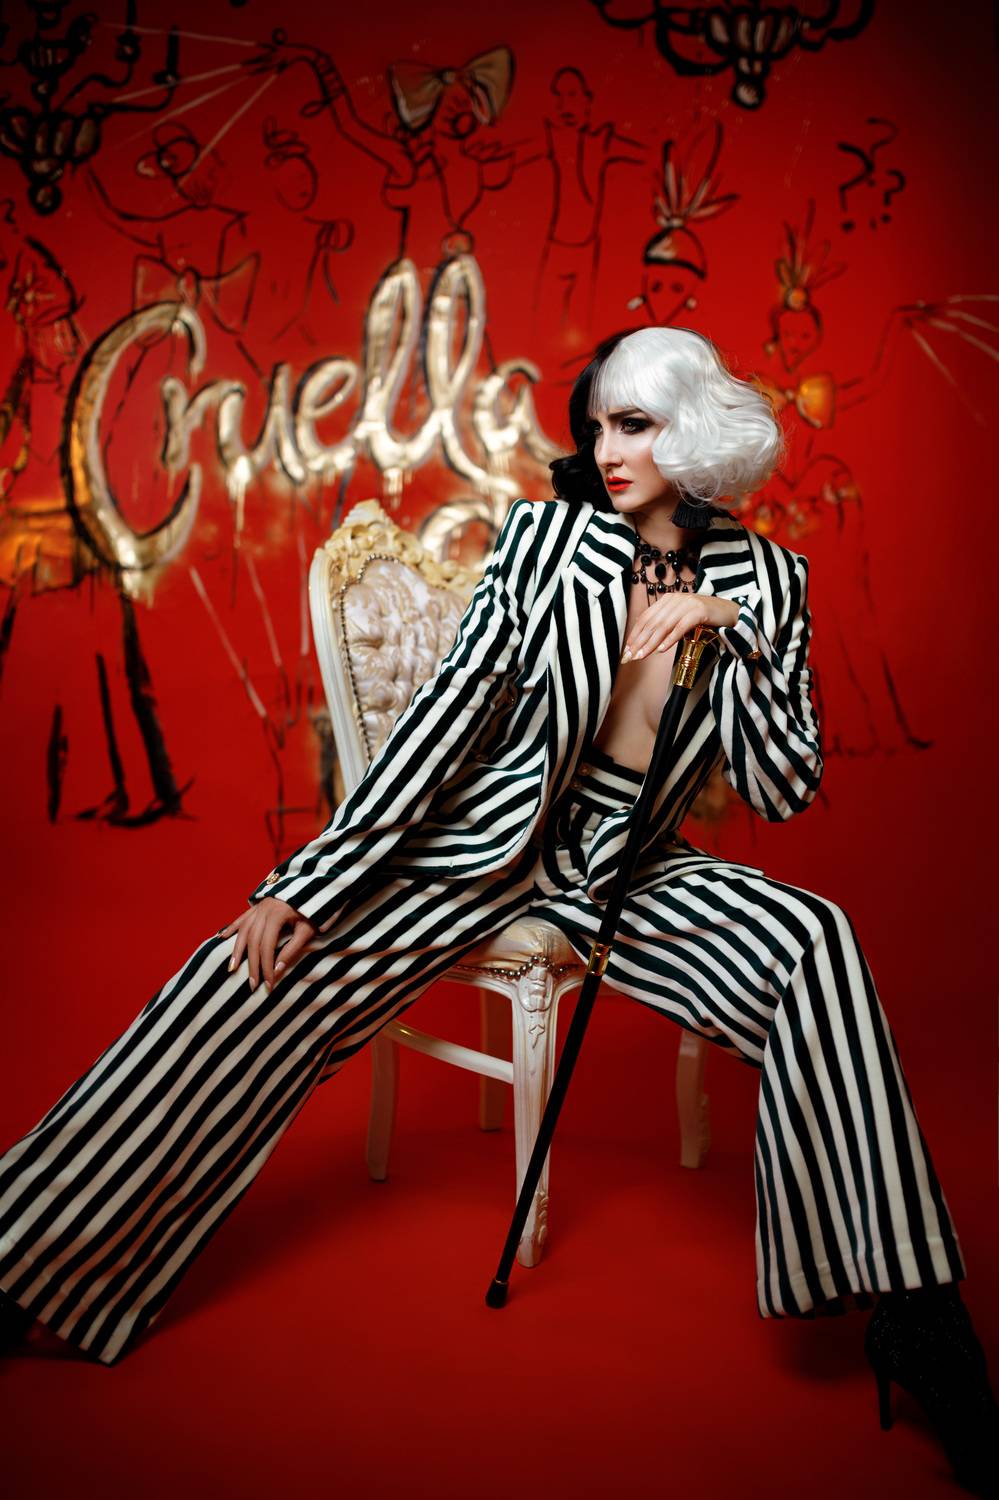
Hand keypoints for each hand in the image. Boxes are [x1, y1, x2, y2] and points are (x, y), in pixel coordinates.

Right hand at [218, 898, 316, 991]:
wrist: (312, 886)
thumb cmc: (312, 912)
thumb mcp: (307, 930)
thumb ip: (292, 949)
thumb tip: (277, 971)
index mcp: (277, 915)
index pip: (267, 946)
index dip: (266, 967)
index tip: (269, 984)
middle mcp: (263, 910)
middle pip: (253, 942)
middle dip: (252, 965)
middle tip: (252, 985)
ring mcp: (258, 907)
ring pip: (243, 931)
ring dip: (236, 951)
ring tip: (231, 969)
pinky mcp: (257, 906)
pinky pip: (241, 919)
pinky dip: (230, 928)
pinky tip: (221, 937)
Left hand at [621, 594, 739, 662]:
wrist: (729, 612)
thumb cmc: (704, 618)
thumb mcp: (680, 619)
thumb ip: (664, 624)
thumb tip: (643, 639)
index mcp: (668, 600)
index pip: (645, 618)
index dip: (635, 635)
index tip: (627, 650)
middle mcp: (675, 599)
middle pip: (652, 622)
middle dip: (640, 641)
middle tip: (631, 656)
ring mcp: (688, 604)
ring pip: (664, 625)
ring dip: (651, 642)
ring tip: (643, 655)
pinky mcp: (700, 610)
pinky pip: (681, 626)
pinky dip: (671, 638)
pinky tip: (662, 649)